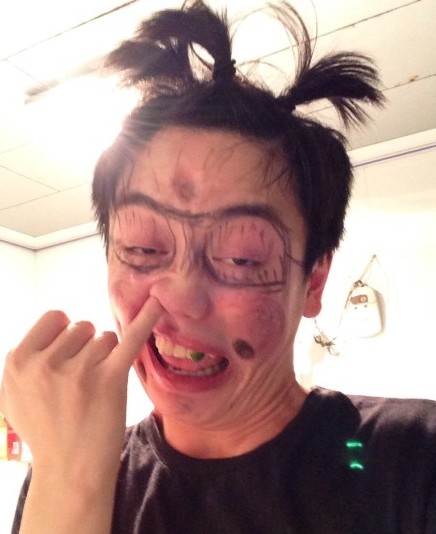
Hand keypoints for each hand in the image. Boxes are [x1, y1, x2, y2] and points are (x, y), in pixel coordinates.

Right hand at [0, 296, 161, 486]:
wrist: (70, 472)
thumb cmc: (46, 431)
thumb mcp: (14, 396)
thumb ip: (25, 361)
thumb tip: (51, 330)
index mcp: (19, 361)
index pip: (55, 317)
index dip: (65, 334)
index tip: (69, 354)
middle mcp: (46, 363)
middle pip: (83, 327)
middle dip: (87, 348)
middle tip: (83, 382)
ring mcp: (79, 370)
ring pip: (106, 337)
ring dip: (107, 357)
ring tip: (97, 388)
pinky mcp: (110, 379)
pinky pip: (131, 338)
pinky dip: (146, 318)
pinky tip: (158, 303)